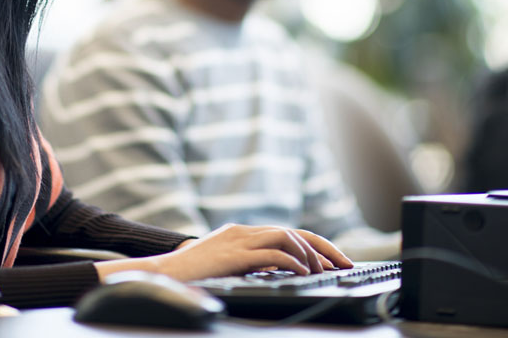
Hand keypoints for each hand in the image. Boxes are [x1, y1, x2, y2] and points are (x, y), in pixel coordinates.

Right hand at [96, 223, 352, 282]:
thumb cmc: (191, 275)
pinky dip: (291, 261)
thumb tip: (279, 272)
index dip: (316, 244)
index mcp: (242, 233)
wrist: (162, 274)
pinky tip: (302, 273)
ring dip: (309, 254)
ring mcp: (238, 240)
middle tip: (345, 263)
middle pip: (294, 231)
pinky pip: (271, 253)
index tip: (337, 259)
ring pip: (286, 236)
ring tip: (321, 271)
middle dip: (324, 247)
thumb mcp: (227, 266)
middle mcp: (243, 231)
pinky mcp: (233, 253)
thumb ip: (250, 264)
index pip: (288, 232)